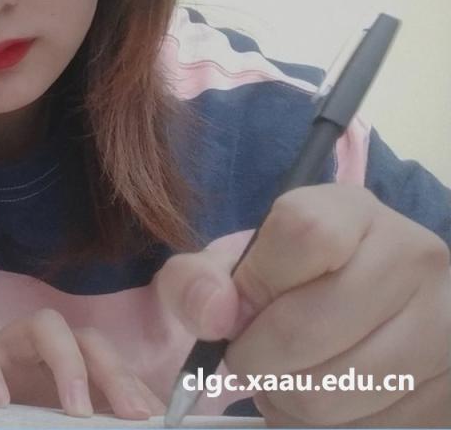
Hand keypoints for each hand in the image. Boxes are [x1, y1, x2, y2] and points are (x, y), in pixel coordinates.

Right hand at [0, 309, 164, 418]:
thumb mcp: (40, 417)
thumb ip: (84, 417)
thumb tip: (139, 425)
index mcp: (62, 366)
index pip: (107, 361)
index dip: (131, 384)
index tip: (147, 417)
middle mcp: (39, 348)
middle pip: (86, 336)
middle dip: (111, 370)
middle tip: (127, 413)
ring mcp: (3, 342)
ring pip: (43, 323)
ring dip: (67, 361)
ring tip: (76, 408)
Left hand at [155, 184, 450, 425]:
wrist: (352, 309)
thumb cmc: (283, 284)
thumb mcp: (230, 266)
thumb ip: (195, 280)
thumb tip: (213, 315)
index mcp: (352, 212)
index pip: (305, 232)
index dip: (255, 283)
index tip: (237, 307)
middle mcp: (413, 258)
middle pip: (304, 330)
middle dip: (254, 359)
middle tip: (252, 356)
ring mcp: (442, 324)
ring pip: (329, 393)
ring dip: (285, 399)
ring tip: (287, 376)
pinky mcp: (449, 386)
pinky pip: (364, 427)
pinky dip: (328, 423)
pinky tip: (327, 392)